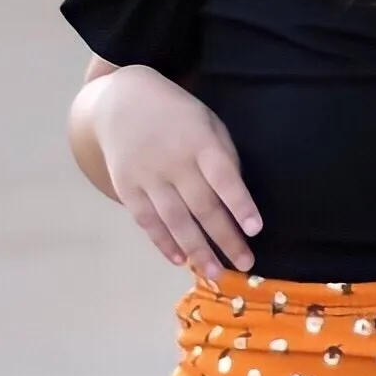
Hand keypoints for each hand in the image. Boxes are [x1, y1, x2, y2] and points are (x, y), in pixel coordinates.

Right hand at [78, 66, 261, 274]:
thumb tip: (236, 198)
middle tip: (245, 264)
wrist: (119, 101)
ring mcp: (147, 176)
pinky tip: (180, 260)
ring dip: (197, 250)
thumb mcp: (207, 121)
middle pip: (202, 206)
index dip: (240, 204)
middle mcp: (173, 161)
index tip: (255, 229)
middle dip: (225, 238)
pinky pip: (147, 221)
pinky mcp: (127, 187)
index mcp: (199, 141)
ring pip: (175, 220)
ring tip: (215, 273)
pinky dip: (164, 243)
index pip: (224, 177)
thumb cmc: (176, 115)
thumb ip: (223, 156)